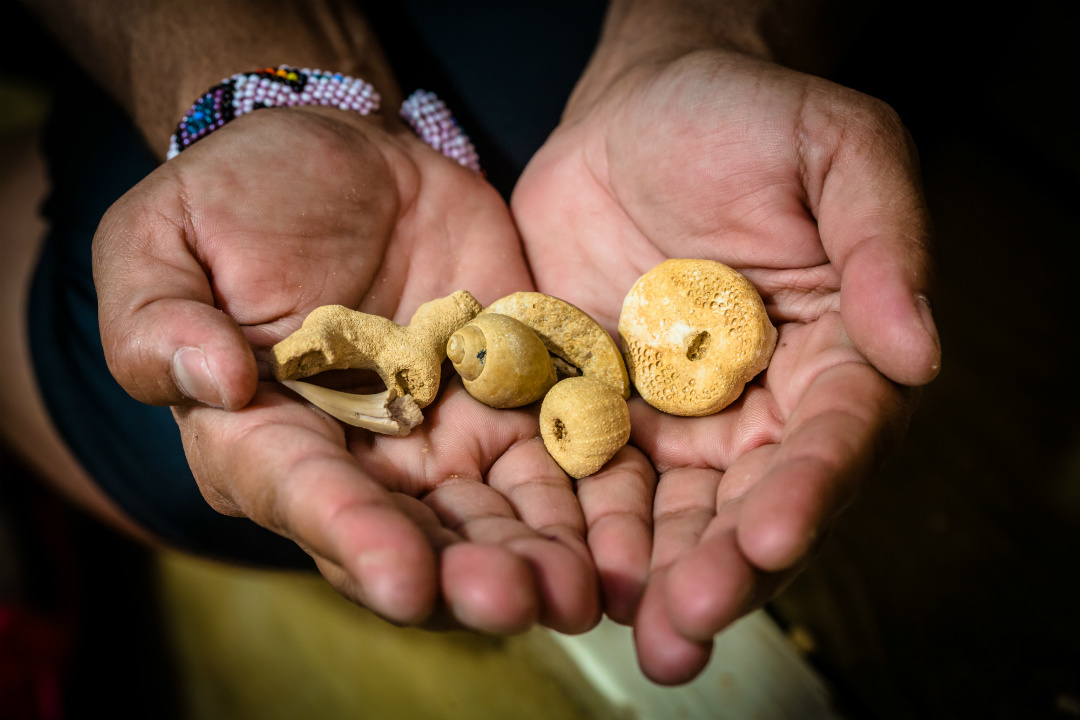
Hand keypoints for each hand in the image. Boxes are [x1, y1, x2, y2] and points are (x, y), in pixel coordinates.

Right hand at [93, 106, 599, 633]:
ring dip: (536, 555)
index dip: (351, 537)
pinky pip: (554, 455)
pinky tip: (623, 530)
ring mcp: (440, 434)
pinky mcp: (509, 401)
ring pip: (491, 512)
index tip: (403, 579)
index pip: (303, 495)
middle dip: (461, 573)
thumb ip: (160, 320)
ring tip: (577, 590)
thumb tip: (214, 382)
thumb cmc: (238, 198)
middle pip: (410, 532)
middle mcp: (358, 457)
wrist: (349, 159)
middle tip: (512, 601)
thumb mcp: (163, 240)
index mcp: (264, 436)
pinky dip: (589, 494)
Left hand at [512, 49, 939, 681]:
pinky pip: (590, 474)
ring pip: (673, 511)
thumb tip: (919, 351)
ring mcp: (675, 415)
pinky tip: (562, 566)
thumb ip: (880, 244)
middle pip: (752, 500)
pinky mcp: (600, 408)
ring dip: (652, 573)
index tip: (771, 537)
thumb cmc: (747, 119)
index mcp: (834, 357)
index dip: (808, 490)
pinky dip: (579, 522)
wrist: (635, 112)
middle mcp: (759, 405)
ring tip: (635, 631)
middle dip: (722, 566)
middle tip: (687, 621)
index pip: (833, 437)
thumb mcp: (836, 150)